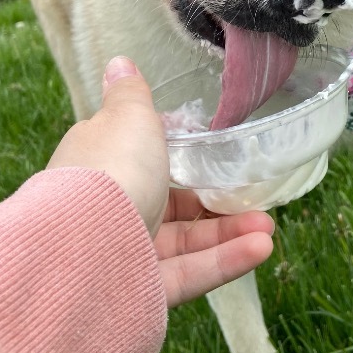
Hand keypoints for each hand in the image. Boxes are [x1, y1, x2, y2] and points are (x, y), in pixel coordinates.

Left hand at [47, 56, 274, 305]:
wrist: (84, 246)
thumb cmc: (112, 168)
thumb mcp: (129, 117)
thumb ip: (132, 95)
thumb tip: (119, 62)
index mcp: (100, 163)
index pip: (140, 159)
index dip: (177, 158)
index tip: (216, 156)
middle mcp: (108, 209)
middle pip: (169, 207)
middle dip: (215, 203)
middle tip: (254, 198)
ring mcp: (123, 252)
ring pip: (184, 243)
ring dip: (229, 234)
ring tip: (268, 228)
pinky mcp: (139, 290)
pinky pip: (187, 274)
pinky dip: (224, 262)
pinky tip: (261, 248)